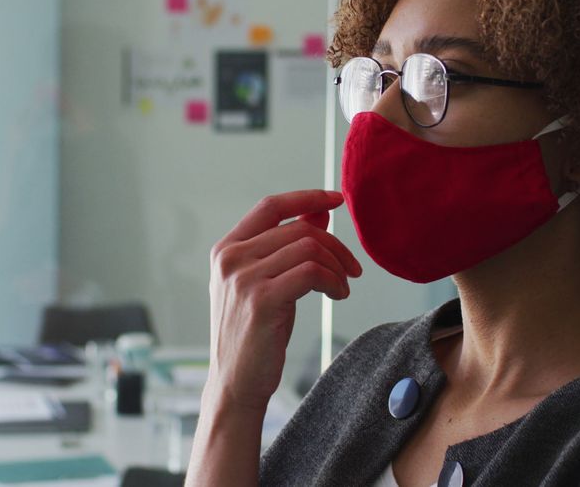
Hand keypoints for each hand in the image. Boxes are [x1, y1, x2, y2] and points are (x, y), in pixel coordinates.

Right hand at [205, 189, 362, 411]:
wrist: (235, 383)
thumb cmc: (254, 333)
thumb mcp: (267, 282)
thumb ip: (287, 247)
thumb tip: (320, 213)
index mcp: (226, 249)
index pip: (271, 207)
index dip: (307, 197)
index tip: (337, 199)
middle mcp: (231, 258)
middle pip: (299, 230)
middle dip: (335, 246)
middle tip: (352, 269)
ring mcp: (243, 278)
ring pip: (309, 249)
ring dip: (337, 267)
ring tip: (343, 288)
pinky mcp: (262, 300)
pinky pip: (311, 273)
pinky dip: (334, 281)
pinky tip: (338, 295)